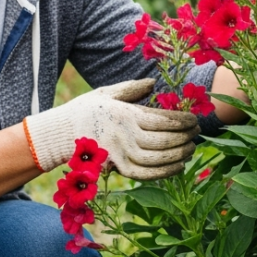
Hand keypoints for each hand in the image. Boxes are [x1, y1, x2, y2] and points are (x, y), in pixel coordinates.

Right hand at [24, 79, 199, 180]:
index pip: (162, 119)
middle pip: (163, 140)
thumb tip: (153, 82)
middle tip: (197, 134)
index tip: (195, 120)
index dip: (183, 121)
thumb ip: (132, 88)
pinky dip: (163, 173)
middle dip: (185, 138)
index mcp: (125, 114)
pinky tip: (178, 167)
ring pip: (156, 159)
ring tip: (191, 150)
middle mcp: (124, 135)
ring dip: (178, 155)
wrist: (58, 133)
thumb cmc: (85, 110)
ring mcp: (120, 154)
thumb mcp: (107, 93)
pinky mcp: (115, 169)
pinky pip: (144, 174)